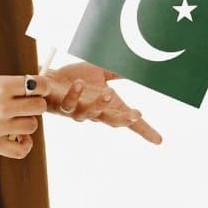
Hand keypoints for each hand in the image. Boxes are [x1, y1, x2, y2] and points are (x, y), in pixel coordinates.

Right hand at [0, 73, 49, 158]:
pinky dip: (24, 145)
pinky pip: (21, 150)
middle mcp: (1, 107)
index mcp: (0, 86)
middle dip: (36, 104)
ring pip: (32, 126)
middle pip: (39, 106)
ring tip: (17, 120)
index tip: (40, 88)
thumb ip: (9, 84)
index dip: (43, 86)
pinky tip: (19, 138)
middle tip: (27, 104)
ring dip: (27, 122)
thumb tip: (32, 87)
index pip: (39, 85)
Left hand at [46, 62, 161, 144]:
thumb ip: (117, 72)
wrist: (49, 80)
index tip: (159, 140)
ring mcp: (77, 111)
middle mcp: (93, 112)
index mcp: (106, 106)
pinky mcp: (61, 105)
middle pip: (112, 121)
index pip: (128, 120)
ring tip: (108, 92)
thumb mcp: (100, 73)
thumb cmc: (75, 79)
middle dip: (124, 119)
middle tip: (137, 114)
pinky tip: (78, 84)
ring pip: (89, 114)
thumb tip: (137, 67)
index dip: (144, 131)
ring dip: (100, 104)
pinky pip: (68, 104)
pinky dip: (74, 94)